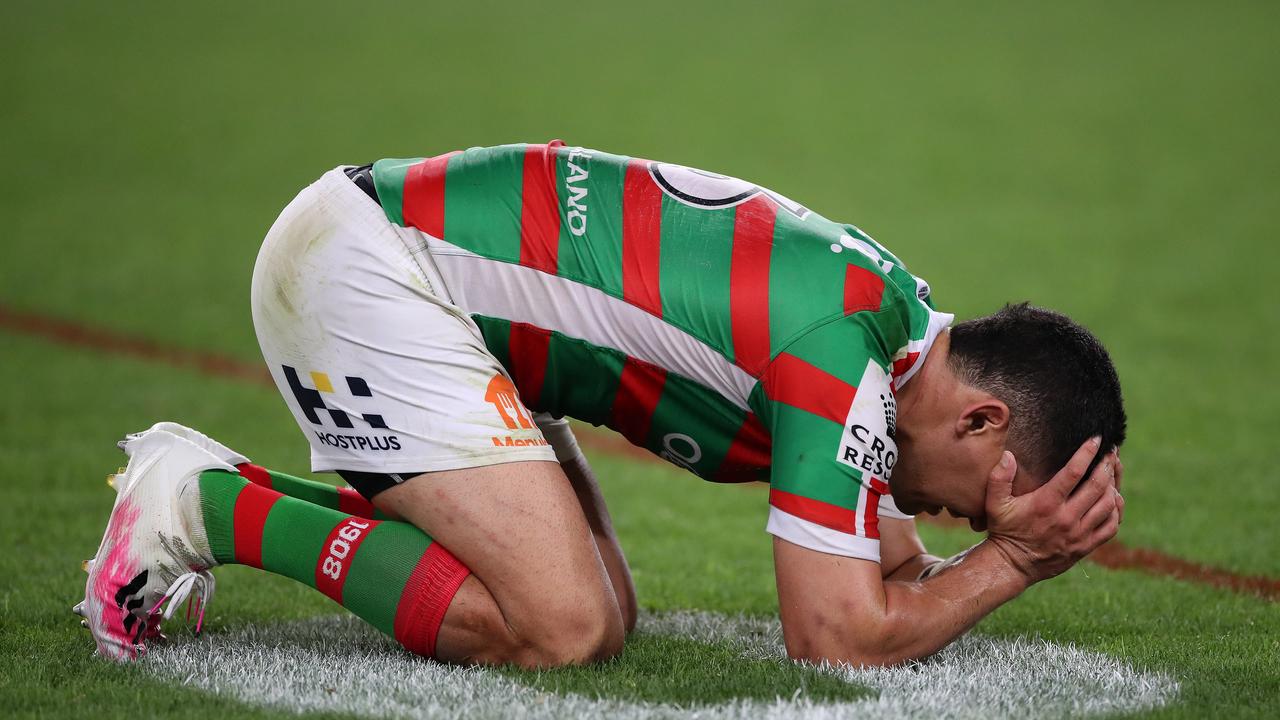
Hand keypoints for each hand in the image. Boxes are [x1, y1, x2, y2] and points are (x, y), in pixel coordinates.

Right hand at [983, 438, 1120, 583]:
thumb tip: (1009, 455)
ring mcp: (1079, 534)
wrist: (1012, 564)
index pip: (1073, 472)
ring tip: (1112, 471)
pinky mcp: (1086, 546)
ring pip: (1108, 505)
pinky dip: (1116, 510)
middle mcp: (1066, 518)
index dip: (1087, 453)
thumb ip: (999, 478)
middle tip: (1111, 452)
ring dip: (1114, 485)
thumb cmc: (1004, 530)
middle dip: (1107, 465)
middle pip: (1097, 486)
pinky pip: (1111, 526)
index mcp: (1045, 503)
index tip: (1096, 439)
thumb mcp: (994, 503)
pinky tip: (1113, 498)